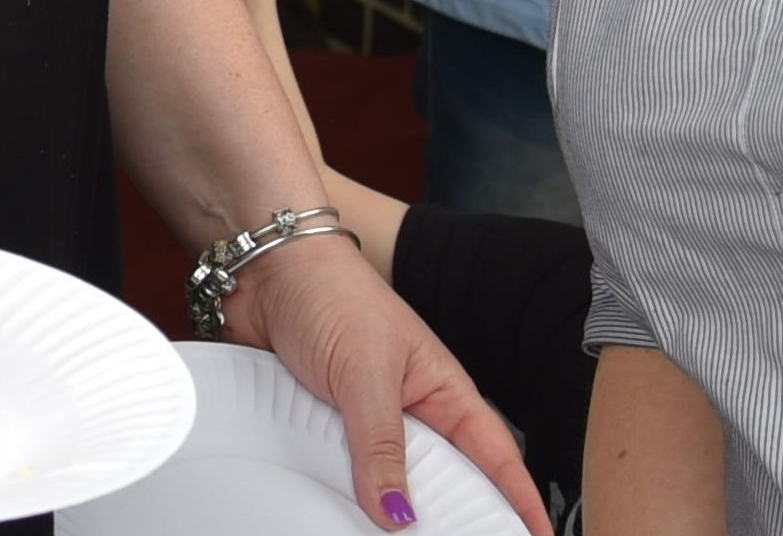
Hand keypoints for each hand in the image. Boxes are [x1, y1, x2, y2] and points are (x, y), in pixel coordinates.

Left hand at [232, 233, 550, 535]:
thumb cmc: (330, 292)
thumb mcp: (367, 371)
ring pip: (384, 484)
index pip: (495, 455)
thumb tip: (398, 513)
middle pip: (440, 482)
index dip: (520, 498)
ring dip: (381, 510)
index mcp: (441, 391)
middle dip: (447, 517)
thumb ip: (381, 443)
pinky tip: (330, 514)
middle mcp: (408, 411)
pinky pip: (335, 474)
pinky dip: (332, 494)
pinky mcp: (322, 427)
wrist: (262, 270)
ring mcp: (363, 421)